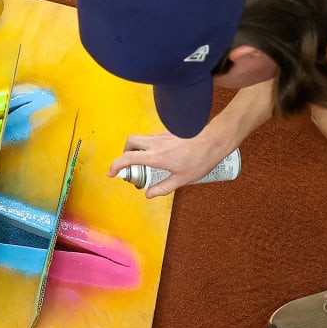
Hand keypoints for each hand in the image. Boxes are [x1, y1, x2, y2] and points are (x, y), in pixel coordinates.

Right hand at [107, 132, 231, 198]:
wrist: (215, 139)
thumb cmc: (201, 159)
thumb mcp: (182, 179)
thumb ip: (163, 188)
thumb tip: (149, 194)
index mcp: (157, 157)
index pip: (128, 158)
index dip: (115, 165)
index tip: (111, 173)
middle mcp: (156, 143)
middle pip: (130, 142)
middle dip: (124, 152)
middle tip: (129, 164)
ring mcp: (162, 135)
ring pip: (141, 139)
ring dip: (137, 149)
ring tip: (147, 162)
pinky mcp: (168, 132)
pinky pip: (152, 138)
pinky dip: (149, 146)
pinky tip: (161, 155)